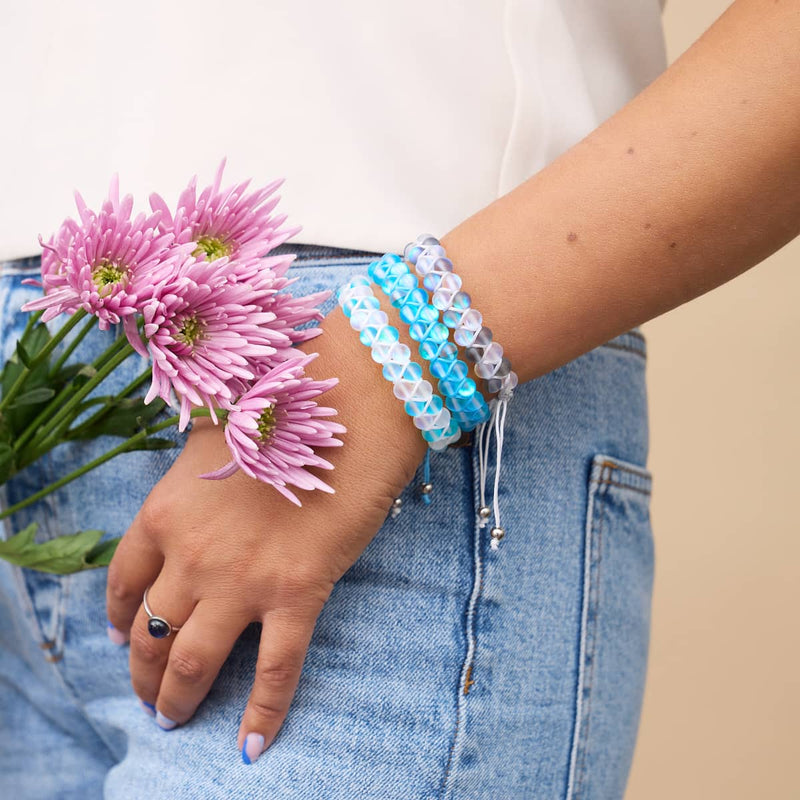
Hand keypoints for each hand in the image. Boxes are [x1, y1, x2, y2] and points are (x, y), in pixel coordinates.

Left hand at [105, 307, 426, 761]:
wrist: (348, 412)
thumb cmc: (283, 411)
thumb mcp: (214, 434)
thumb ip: (190, 470)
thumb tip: (193, 494)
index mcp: (165, 511)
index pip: (124, 581)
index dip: (120, 617)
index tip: (124, 635)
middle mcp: (192, 555)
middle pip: (151, 631)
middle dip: (143, 671)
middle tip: (149, 693)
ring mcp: (242, 581)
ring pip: (194, 660)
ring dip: (177, 698)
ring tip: (173, 719)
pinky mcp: (296, 596)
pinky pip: (275, 669)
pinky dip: (264, 712)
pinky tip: (253, 745)